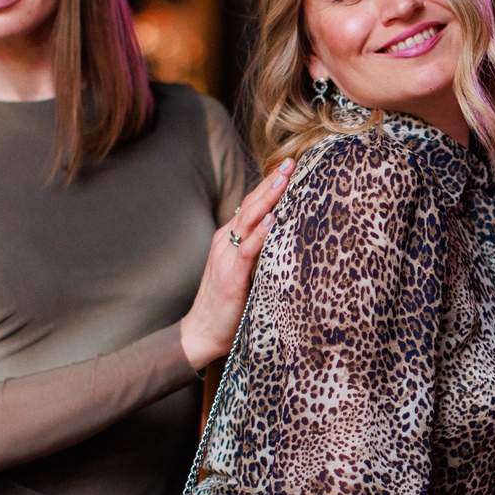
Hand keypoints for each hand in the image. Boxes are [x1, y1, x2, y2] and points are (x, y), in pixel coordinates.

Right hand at [179, 161, 292, 369]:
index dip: (270, 185)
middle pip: (252, 205)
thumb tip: (287, 236)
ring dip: (269, 199)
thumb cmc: (229, 305)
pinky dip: (261, 234)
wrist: (202, 332)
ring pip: (249, 220)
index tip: (290, 166)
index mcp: (230, 239)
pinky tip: (274, 221)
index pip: (253, 205)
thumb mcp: (246, 271)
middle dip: (272, 182)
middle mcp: (226, 242)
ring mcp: (227, 257)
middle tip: (292, 162)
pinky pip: (247, 250)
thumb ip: (260, 253)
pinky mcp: (231, 277)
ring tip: (285, 180)